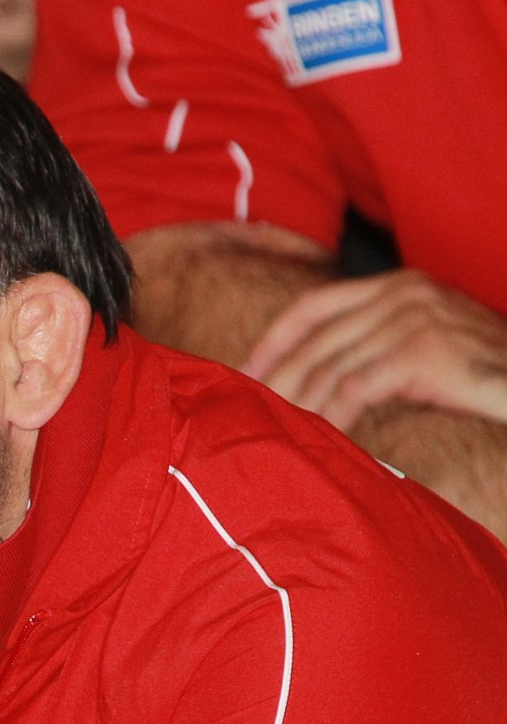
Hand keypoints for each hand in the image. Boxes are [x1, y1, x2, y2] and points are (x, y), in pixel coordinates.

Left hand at [244, 270, 506, 433]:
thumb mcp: (427, 345)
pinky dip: (328, 416)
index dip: (272, 340)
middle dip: (273, 379)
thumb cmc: (486, 375)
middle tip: (242, 411)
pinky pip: (354, 390)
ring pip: (328, 368)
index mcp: (399, 285)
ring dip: (295, 405)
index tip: (242, 371)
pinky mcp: (421, 352)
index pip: (312, 306)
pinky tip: (314, 438)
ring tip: (270, 431)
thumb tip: (315, 375)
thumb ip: (377, 345)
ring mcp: (412, 319)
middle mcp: (402, 294)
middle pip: (313, 341)